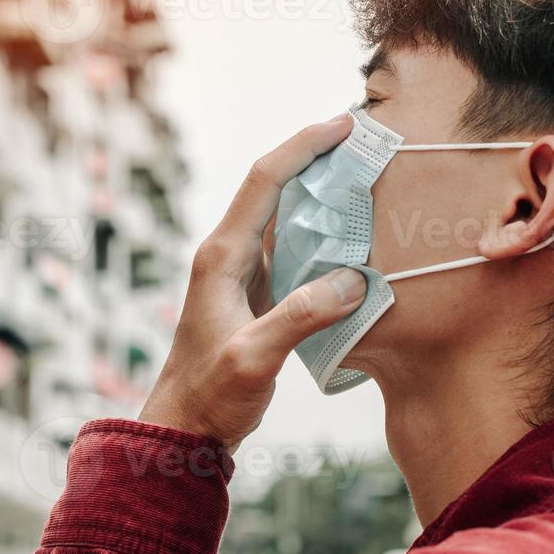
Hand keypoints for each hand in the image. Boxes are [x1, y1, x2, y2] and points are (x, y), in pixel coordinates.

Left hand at [139, 114, 368, 450]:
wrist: (185, 427)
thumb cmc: (210, 394)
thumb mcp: (253, 358)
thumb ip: (299, 317)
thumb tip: (352, 280)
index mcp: (222, 257)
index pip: (265, 180)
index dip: (304, 147)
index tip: (344, 125)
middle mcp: (229, 255)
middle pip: (276, 188)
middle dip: (318, 160)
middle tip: (367, 143)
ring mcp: (242, 274)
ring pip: (286, 219)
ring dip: (323, 197)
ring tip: (369, 180)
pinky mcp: (257, 295)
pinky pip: (293, 250)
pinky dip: (323, 236)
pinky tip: (355, 239)